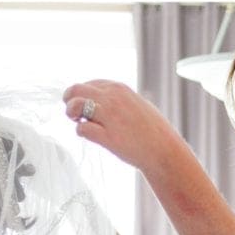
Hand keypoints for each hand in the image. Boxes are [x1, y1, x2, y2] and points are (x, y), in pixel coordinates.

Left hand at [62, 81, 185, 170]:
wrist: (164, 150)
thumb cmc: (153, 130)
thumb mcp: (137, 103)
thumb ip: (119, 99)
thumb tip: (102, 99)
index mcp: (119, 89)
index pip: (89, 84)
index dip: (82, 94)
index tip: (84, 104)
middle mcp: (112, 99)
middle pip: (76, 89)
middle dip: (70, 100)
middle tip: (74, 113)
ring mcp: (109, 117)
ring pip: (75, 105)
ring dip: (72, 113)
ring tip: (79, 121)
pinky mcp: (107, 137)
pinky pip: (82, 129)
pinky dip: (81, 132)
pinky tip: (89, 135)